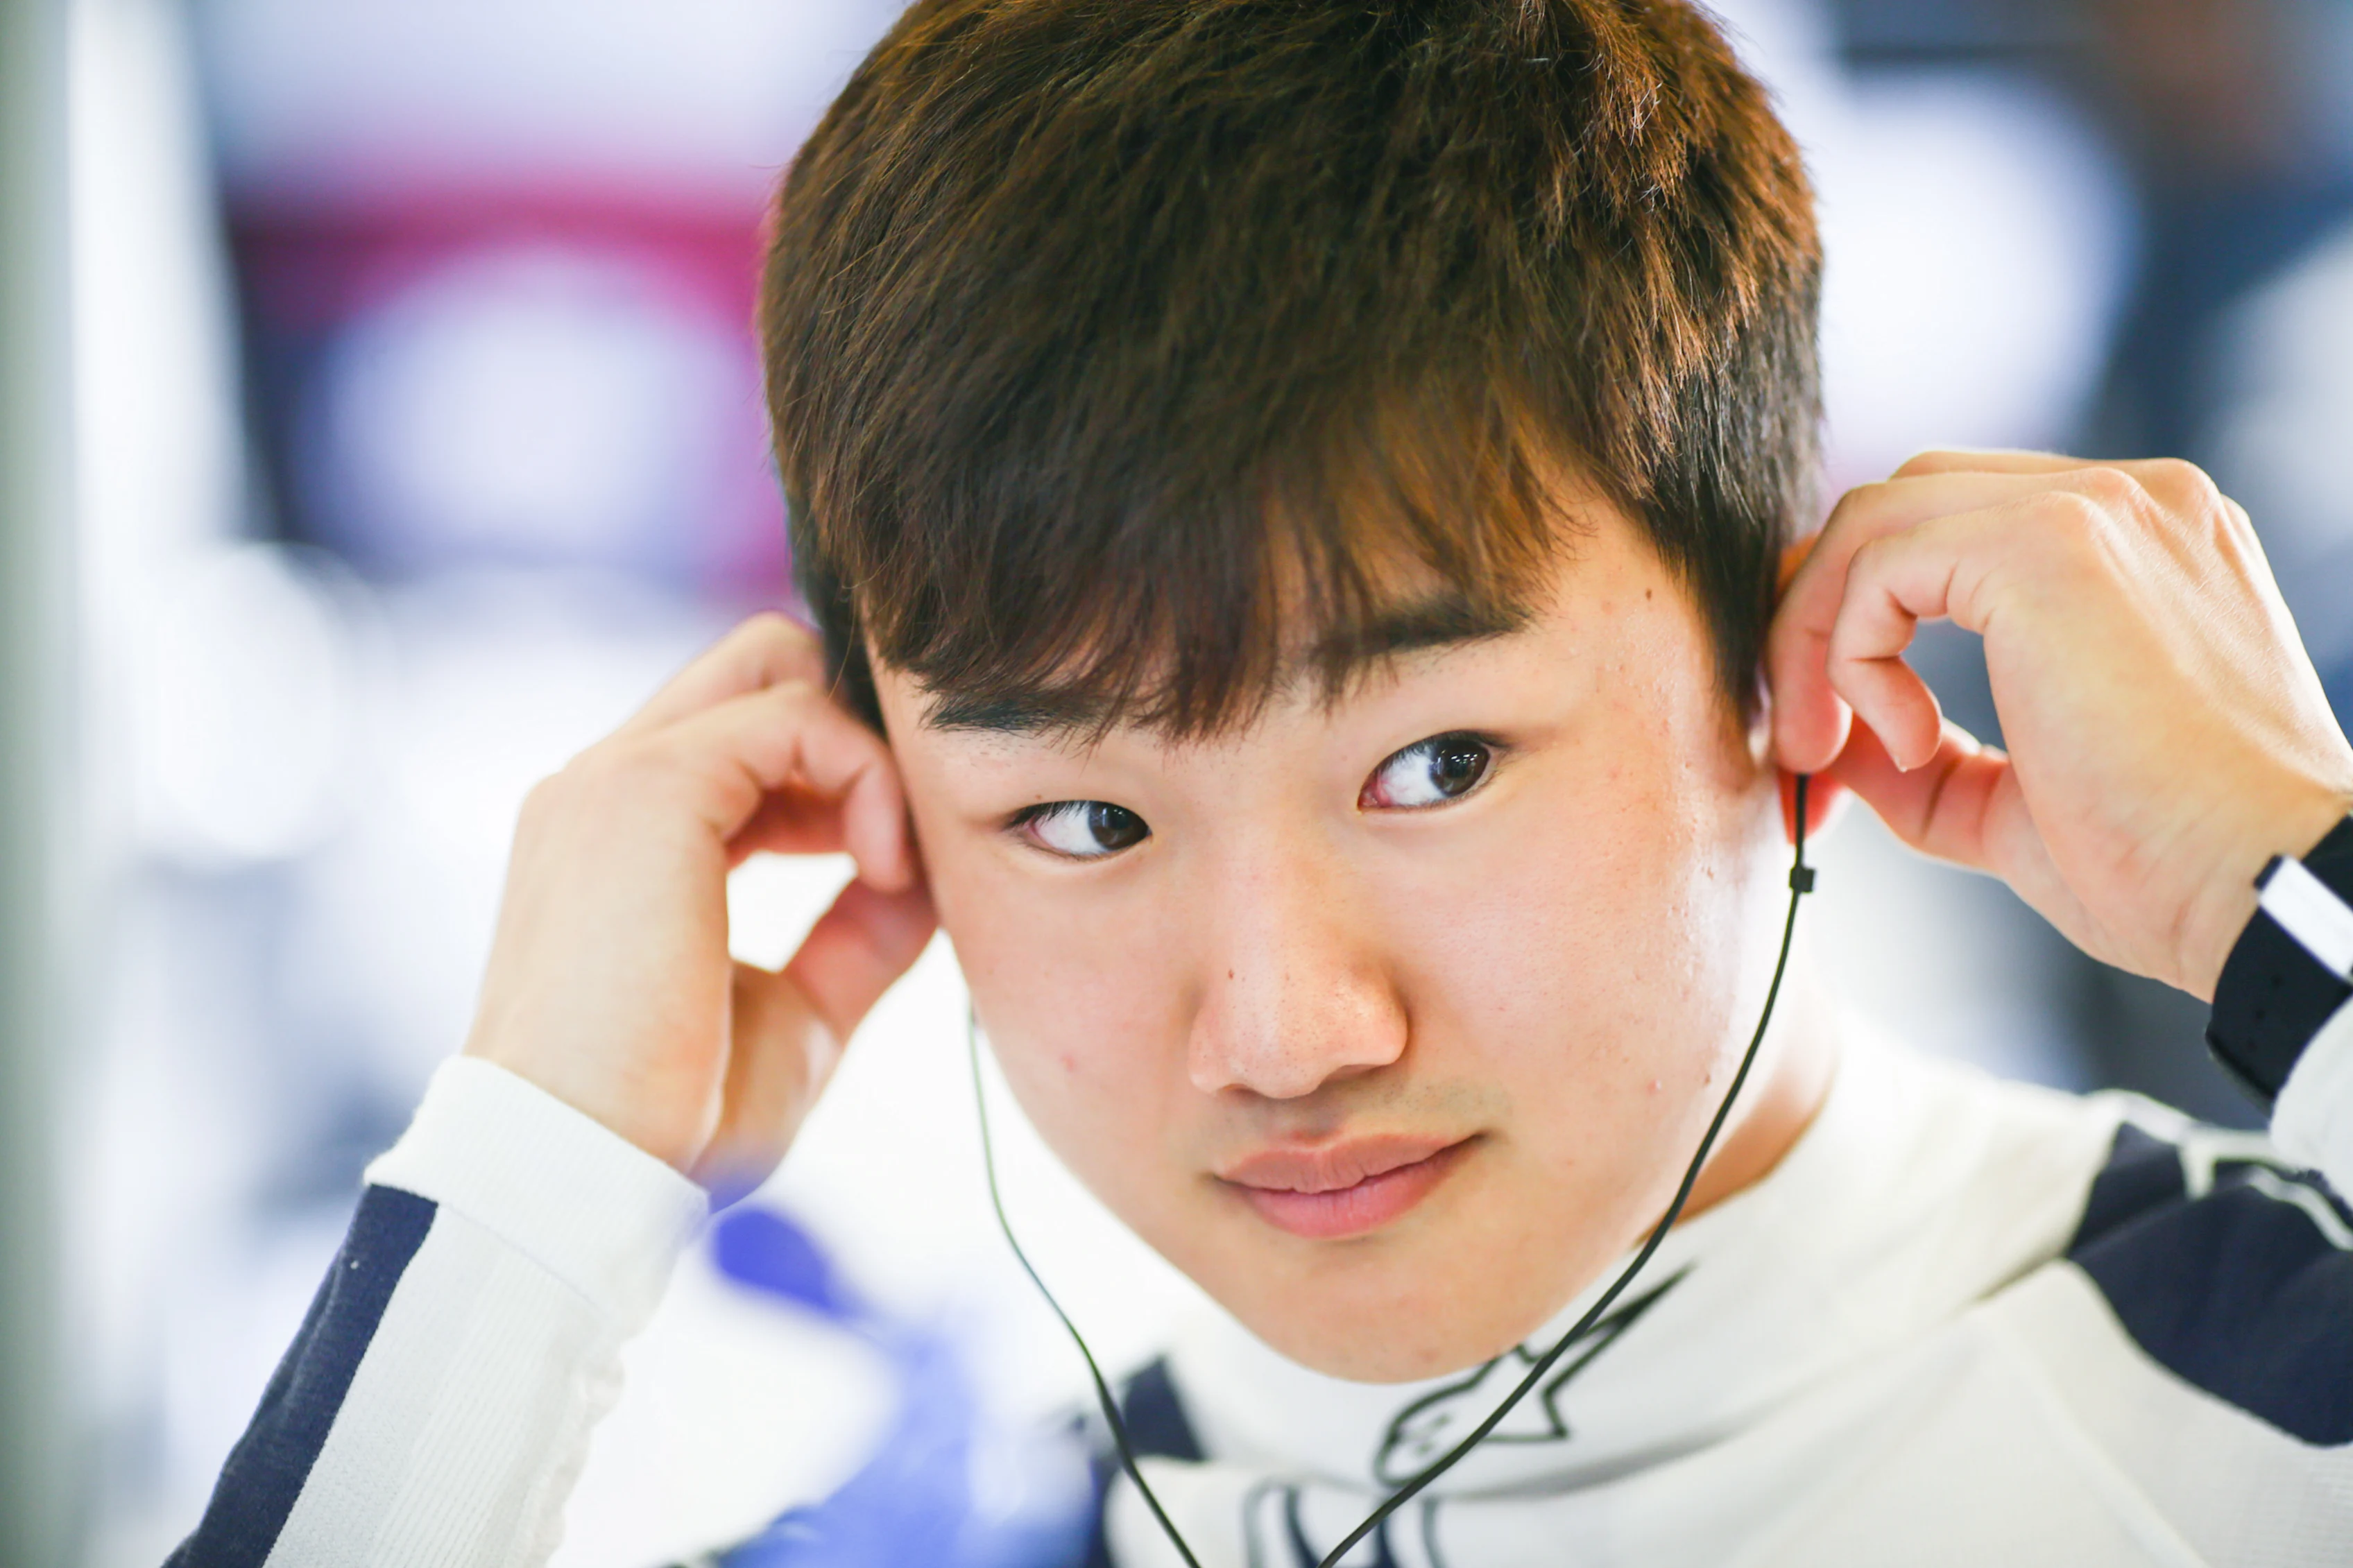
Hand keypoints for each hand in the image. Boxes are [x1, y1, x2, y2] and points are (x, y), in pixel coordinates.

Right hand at [464, 613, 935, 1191]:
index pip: (744, 733)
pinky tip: (886, 864)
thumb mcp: (795, 1014)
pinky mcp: (649, 788)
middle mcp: (603, 784)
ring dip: (867, 754)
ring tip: (894, 866)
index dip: (836, 776)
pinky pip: (796, 715)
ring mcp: (614, 776)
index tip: (888, 868)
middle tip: (894, 843)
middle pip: (758, 664)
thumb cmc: (672, 1120)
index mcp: (618, 833)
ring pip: (778, 669)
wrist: (583, 1170)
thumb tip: (925, 887)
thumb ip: (854, 938)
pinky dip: (867, 774)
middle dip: (852, 731)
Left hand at [1769, 450, 2352, 1000]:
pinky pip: (1881, 564)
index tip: (1833, 733)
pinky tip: (1901, 739)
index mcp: (2141, 548)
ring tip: (1821, 749)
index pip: (1954, 529)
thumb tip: (1827, 740)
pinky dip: (1849, 652)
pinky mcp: (2054, 544)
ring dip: (1813, 636)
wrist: (2265, 892)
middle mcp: (2130, 503)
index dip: (1863, 617)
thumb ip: (1926, 761)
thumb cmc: (2169, 865)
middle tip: (1799, 735)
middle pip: (1904, 504)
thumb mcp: (2016, 802)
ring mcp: (2099, 509)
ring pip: (1877, 521)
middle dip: (1817, 612)